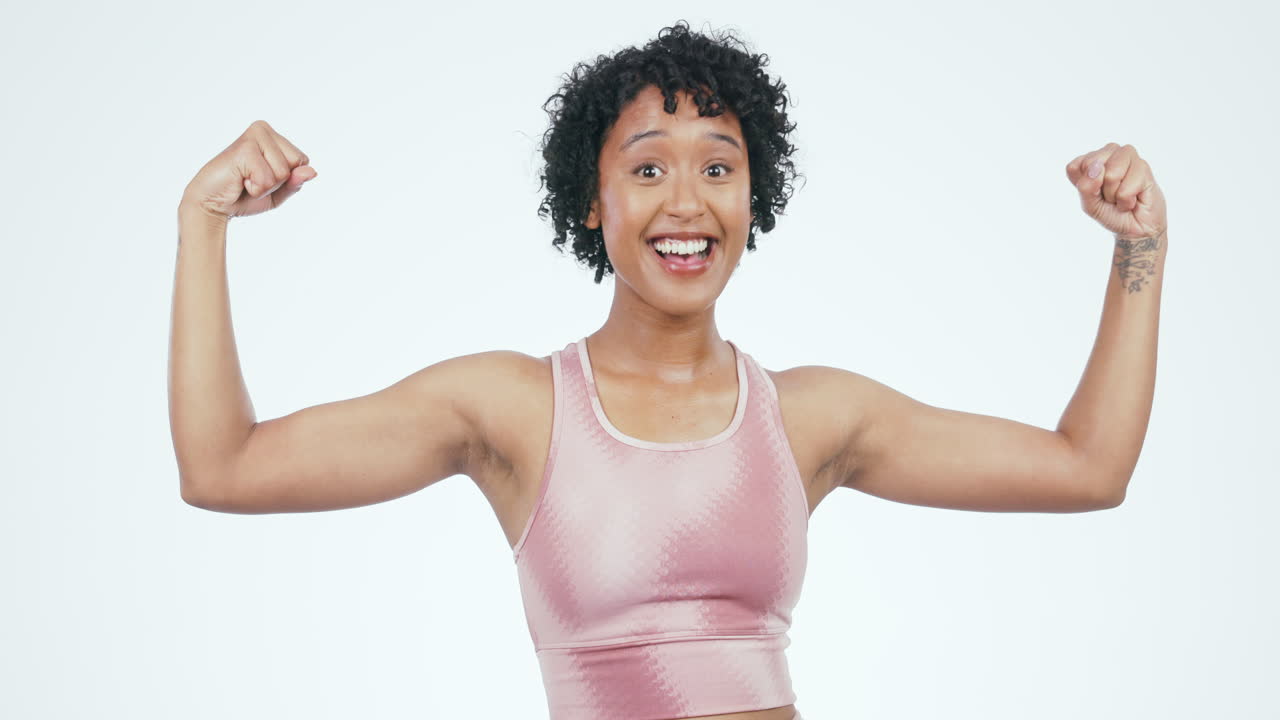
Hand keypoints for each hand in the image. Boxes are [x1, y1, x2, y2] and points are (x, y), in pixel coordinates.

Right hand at [180, 120, 316, 221]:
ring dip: (265, 186)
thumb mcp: (278, 193)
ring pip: (283, 172)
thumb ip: (295, 182)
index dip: (287, 179)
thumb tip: (311, 171)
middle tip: (252, 180)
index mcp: (273, 136)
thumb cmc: (244, 196)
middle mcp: (263, 129)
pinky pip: (268, 179)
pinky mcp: (244, 148)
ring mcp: (253, 136)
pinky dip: (256, 189)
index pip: (303, 161)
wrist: (213, 204)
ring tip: (244, 180)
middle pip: (296, 163)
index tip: (262, 178)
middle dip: (278, 182)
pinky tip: (239, 180)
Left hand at [1065, 143, 1165, 239]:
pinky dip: (1126, 201)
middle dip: (1100, 189)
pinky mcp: (1143, 166)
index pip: (1074, 167)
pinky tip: (1133, 199)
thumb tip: (1097, 166)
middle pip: (1092, 166)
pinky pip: (1126, 189)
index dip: (1084, 187)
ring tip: (1122, 196)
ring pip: (1112, 174)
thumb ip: (1086, 186)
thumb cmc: (1111, 212)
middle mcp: (1108, 152)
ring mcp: (1126, 156)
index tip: (1095, 194)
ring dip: (1115, 194)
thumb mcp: (1089, 205)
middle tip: (1110, 195)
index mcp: (1090, 160)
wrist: (1135, 226)